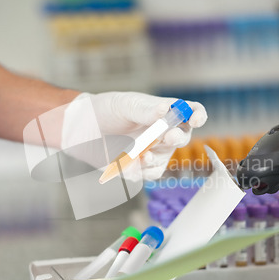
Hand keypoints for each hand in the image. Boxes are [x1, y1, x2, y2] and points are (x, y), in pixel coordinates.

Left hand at [62, 92, 206, 179]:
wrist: (81, 129)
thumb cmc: (105, 110)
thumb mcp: (125, 105)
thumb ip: (146, 110)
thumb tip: (167, 109)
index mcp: (163, 112)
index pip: (191, 112)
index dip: (197, 115)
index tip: (195, 119)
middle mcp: (162, 133)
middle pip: (182, 137)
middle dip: (176, 137)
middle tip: (165, 136)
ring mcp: (152, 151)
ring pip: (165, 159)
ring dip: (156, 158)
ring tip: (142, 155)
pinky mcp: (139, 167)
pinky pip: (149, 174)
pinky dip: (141, 171)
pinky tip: (129, 165)